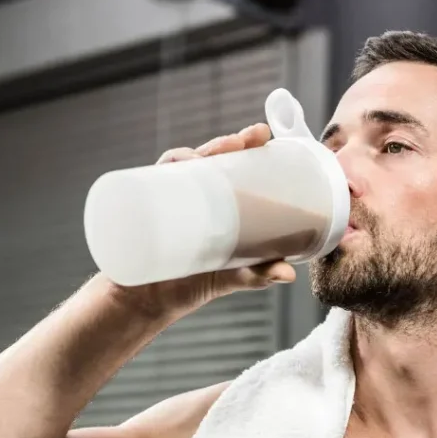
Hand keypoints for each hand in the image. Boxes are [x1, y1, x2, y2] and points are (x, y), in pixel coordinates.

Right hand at [104, 123, 296, 317]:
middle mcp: (193, 195)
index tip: (261, 134)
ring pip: (180, 165)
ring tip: (205, 159)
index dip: (245, 145)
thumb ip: (259, 275)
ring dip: (192, 154)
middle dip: (224, 144)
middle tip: (241, 141)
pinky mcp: (147, 210)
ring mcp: (169, 200)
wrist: (149, 302)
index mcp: (218, 203)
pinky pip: (151, 183)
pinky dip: (163, 172)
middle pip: (208, 158)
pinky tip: (173, 169)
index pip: (232, 165)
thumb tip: (289, 276)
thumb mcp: (233, 277)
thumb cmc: (193, 284)